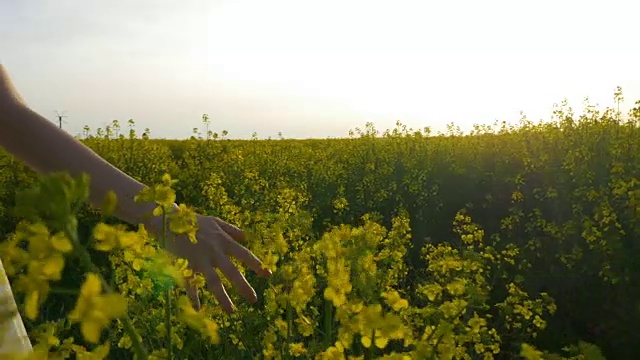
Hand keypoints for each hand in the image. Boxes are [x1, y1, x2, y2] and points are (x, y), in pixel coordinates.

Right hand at [151, 214, 270, 312]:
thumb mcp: (215, 221)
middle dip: (243, 286)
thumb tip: (246, 237)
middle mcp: (214, 251)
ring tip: (231, 311)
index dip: (256, 265)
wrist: (168, 220)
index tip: (268, 275)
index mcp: (223, 240)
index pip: (244, 254)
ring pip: (214, 281)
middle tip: (254, 300)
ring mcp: (200, 259)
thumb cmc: (193, 221)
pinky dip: (194, 296)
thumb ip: (231, 229)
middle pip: (232, 271)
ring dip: (223, 297)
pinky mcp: (185, 264)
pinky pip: (190, 283)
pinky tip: (198, 308)